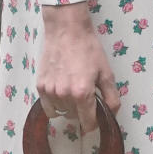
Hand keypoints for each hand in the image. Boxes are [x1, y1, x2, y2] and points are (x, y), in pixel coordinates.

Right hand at [38, 1, 119, 132]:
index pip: (88, 123)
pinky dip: (56, 104)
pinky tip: (62, 90)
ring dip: (69, 107)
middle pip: (75, 117)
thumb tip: (112, 115)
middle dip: (82, 111)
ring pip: (62, 112)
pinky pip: (49, 107)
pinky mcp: (40, 87)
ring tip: (73, 88)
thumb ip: (111, 96)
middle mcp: (64, 96)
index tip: (96, 117)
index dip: (94, 123)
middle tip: (86, 94)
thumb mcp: (106, 71)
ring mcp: (50, 92)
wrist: (67, 30)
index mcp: (82, 94)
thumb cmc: (89, 49)